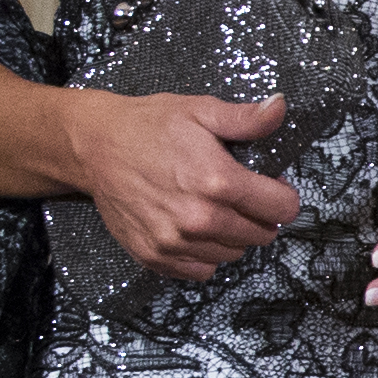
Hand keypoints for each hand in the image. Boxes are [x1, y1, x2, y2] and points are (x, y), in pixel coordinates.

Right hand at [75, 90, 297, 280]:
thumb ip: (246, 119)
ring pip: (233, 254)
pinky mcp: (155, 256)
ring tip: (214, 209)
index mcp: (218, 182)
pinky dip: (205, 254)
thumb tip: (280, 108)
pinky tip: (194, 229)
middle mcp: (199, 219)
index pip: (282, 209)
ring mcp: (176, 242)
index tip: (270, 186)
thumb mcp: (200, 111)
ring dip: (232, 236)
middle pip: (261, 235)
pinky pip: (202, 270)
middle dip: (259, 216)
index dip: (282, 195)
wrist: (94, 147)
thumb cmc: (148, 126)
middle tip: (239, 196)